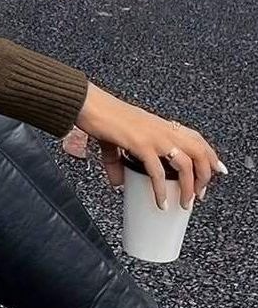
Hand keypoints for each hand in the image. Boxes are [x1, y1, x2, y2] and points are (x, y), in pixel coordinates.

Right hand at [77, 82, 226, 210]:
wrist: (89, 104)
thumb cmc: (102, 115)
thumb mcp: (115, 141)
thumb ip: (117, 163)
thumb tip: (118, 183)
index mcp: (160, 125)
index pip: (195, 138)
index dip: (210, 154)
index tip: (218, 170)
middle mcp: (162, 129)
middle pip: (198, 151)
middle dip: (205, 175)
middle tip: (201, 194)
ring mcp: (154, 136)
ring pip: (185, 164)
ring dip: (188, 186)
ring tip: (185, 203)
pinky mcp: (140, 144)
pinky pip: (157, 172)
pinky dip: (161, 191)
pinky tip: (161, 202)